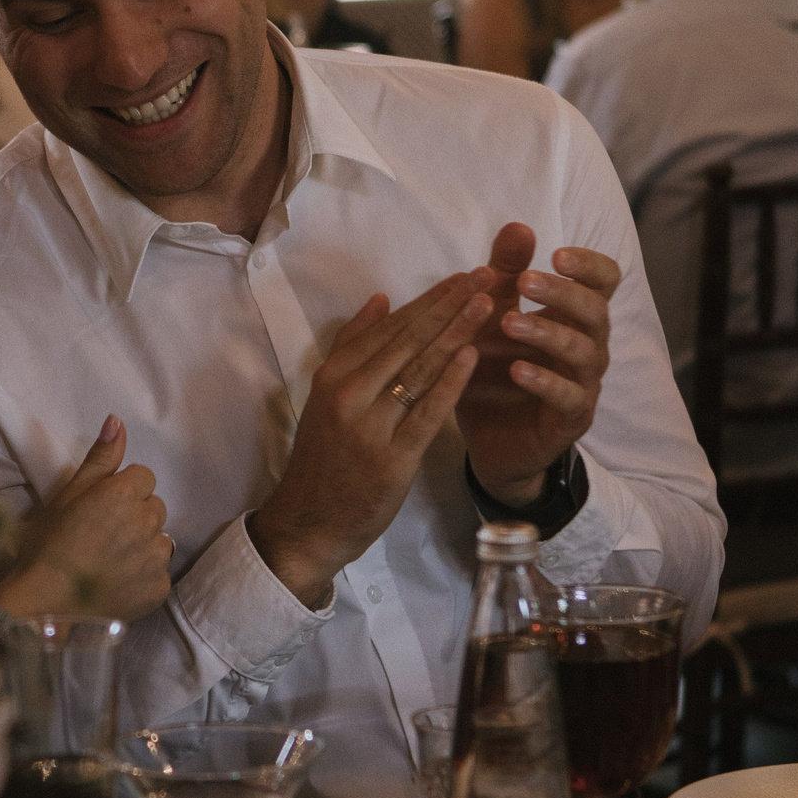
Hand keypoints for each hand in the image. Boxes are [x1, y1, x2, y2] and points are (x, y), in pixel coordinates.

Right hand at [0, 416, 174, 621]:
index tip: (100, 509)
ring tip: (110, 561)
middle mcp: (147, 522)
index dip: (122, 491)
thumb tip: (117, 421)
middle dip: (136, 516)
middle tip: (103, 535)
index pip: (144, 477)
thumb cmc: (48, 545)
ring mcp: (155, 558)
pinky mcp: (158, 588)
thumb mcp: (68, 495)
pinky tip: (117, 583)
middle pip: (155, 508)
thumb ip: (100, 458)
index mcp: (124, 494)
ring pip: (161, 540)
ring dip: (143, 546)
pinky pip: (159, 574)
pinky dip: (143, 577)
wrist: (45, 603)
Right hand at [249, 272, 491, 606]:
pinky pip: (425, 412)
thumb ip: (351, 348)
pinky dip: (449, 383)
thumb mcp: (325, 397)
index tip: (463, 275)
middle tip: (486, 275)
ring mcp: (369, 426)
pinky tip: (472, 357)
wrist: (309, 521)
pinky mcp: (391, 457)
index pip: (388, 327)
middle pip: (406, 341)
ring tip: (488, 304)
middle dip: (449, 306)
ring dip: (455, 333)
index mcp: (332, 376)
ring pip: (419, 370)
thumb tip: (381, 299)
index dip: (429, 299)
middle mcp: (348, 394)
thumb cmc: (324, 459)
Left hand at [455, 223, 618, 503]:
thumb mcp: (492, 318)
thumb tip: (518, 225)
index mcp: (573, 316)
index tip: (557, 254)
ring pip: (585, 352)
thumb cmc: (495, 370)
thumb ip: (506, 275)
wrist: (489, 440)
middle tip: (525, 281)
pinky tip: (517, 370)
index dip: (589, 265)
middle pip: (596, 311)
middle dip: (562, 293)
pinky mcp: (571, 420)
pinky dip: (545, 382)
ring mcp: (584, 384)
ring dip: (548, 333)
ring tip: (509, 323)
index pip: (604, 281)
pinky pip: (570, 398)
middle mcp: (587, 346)